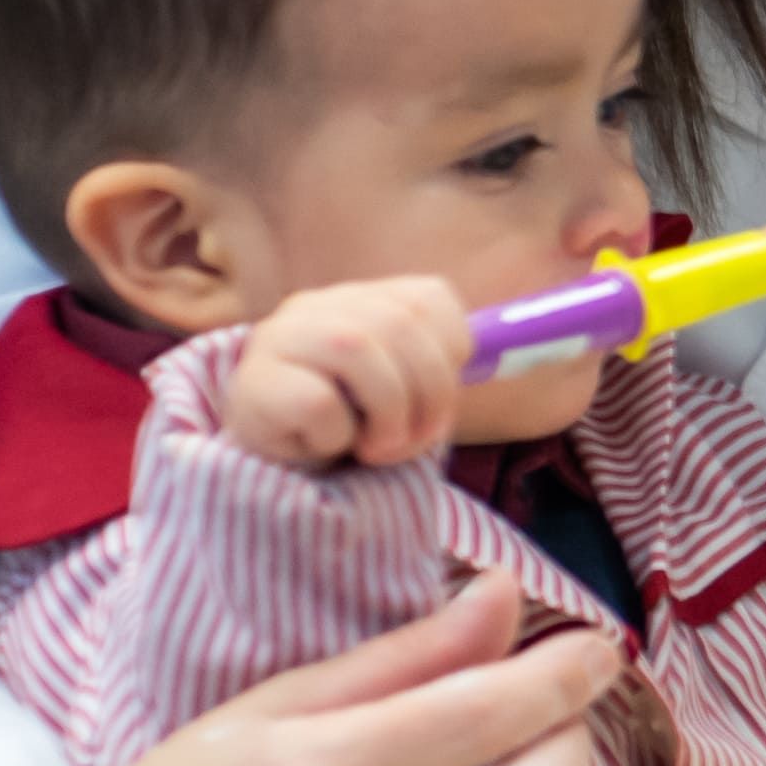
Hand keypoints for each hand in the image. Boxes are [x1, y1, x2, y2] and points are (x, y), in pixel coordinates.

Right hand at [221, 276, 481, 467]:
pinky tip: (326, 445)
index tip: (440, 396)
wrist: (277, 466)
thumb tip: (512, 349)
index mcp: (363, 299)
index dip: (451, 351)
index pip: (429, 298)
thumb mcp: (404, 389)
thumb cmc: (350, 426)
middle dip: (430, 395)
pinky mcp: (254, 384)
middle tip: (417, 439)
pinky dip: (338, 436)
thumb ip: (441, 365)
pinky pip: (318, 402)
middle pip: (401, 325)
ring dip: (388, 417)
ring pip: (359, 352)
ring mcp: (279, 339)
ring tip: (376, 446)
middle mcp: (318, 306)